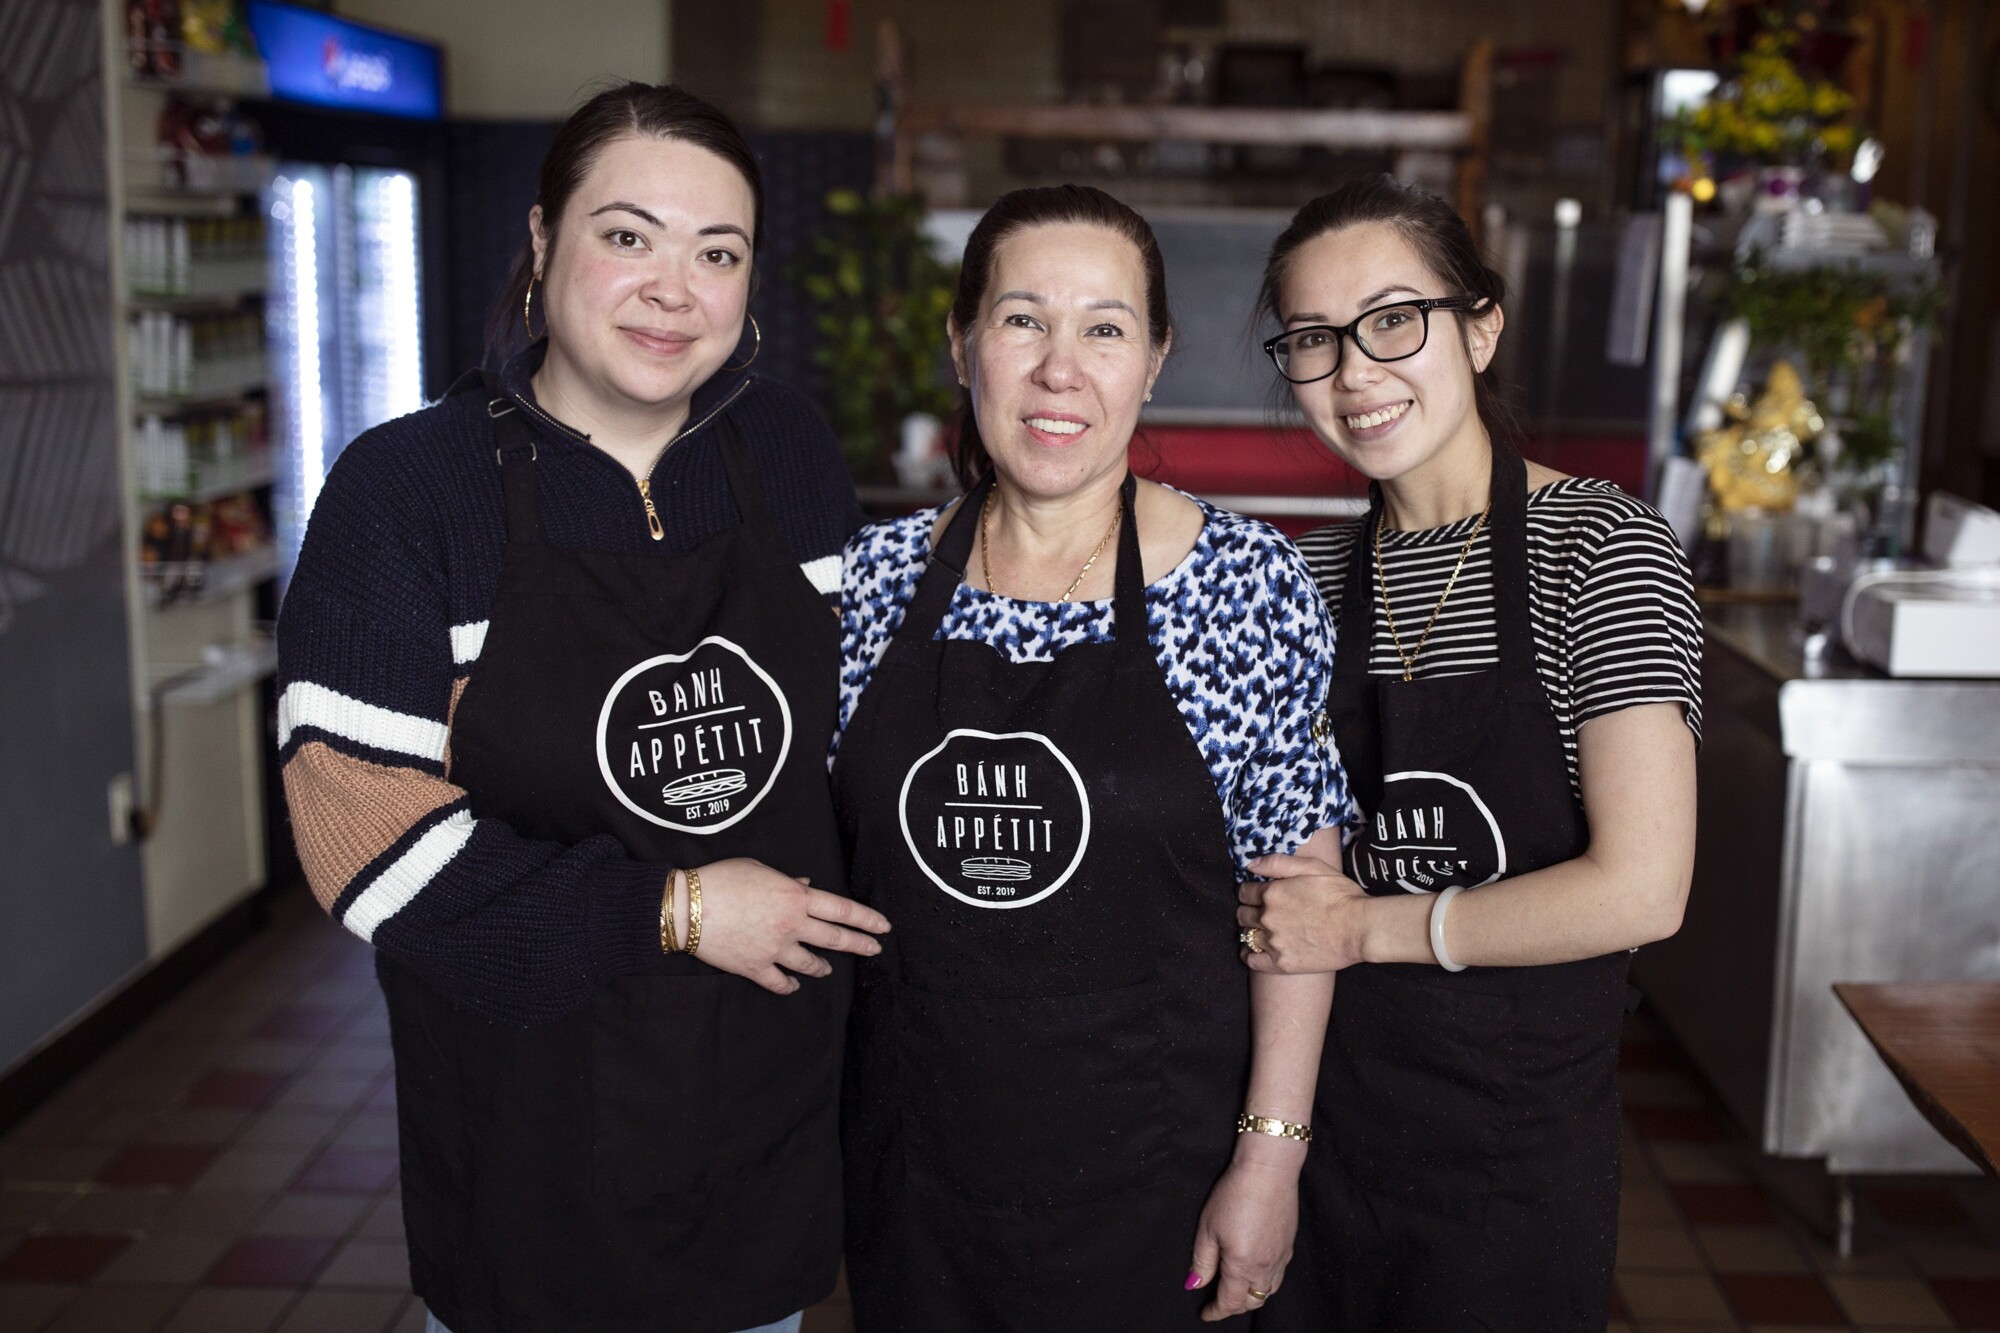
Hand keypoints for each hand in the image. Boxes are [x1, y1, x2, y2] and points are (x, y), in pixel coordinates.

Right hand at [687, 859, 889, 994]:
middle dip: (859, 945)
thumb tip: (805, 884)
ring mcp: (775, 949)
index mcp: (796, 897)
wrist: (687, 907)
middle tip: (874, 950)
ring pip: (810, 963)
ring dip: (821, 967)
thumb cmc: (722, 879)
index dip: (866, 919)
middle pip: (835, 938)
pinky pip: (779, 982)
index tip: (883, 927)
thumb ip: (787, 880)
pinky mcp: (755, 967)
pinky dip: (789, 985)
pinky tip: (793, 985)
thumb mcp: (759, 869)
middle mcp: (792, 924)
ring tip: (827, 969)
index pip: (842, 910)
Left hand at [1186, 1148, 1300, 1319]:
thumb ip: (1202, 1261)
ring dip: (1253, 1296)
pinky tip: (1258, 1269)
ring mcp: (1281, 1256)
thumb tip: (1194, 1284)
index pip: (1230, 1302)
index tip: (1205, 1314)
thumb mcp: (1208, 1228)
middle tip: (1219, 1302)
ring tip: (1238, 1290)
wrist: (1269, 1170)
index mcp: (1243, 1267)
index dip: (1216, 1311)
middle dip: (1235, 1307)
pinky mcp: (1289, 1243)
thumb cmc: (1236, 1194)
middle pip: (1252, 1301)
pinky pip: (1279, 1274)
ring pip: (1269, 1290)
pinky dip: (1267, 1281)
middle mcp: (1266, 1267)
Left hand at [1238, 851, 1369, 973]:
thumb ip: (1278, 862)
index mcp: (1272, 893)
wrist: (1360, 928)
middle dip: (1248, 910)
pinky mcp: (1282, 963)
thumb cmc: (1341, 895)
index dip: (1249, 891)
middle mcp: (1268, 918)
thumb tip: (1250, 864)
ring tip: (1260, 929)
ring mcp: (1274, 942)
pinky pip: (1252, 960)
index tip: (1255, 894)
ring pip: (1246, 935)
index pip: (1244, 892)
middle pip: (1243, 914)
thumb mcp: (1313, 867)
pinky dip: (1248, 954)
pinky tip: (1253, 951)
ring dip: (1250, 930)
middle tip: (1259, 911)